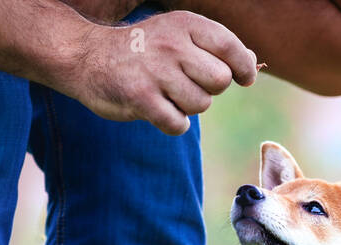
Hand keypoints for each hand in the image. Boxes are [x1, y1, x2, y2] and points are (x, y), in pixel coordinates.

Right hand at [47, 10, 257, 134]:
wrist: (88, 57)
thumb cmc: (143, 51)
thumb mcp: (177, 35)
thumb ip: (214, 47)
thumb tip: (252, 64)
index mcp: (185, 24)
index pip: (232, 48)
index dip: (244, 68)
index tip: (244, 78)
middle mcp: (173, 44)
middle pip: (220, 81)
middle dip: (209, 89)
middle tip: (186, 83)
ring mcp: (156, 71)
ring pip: (201, 105)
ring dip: (187, 107)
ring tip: (166, 93)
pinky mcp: (140, 98)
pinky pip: (178, 124)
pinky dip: (172, 123)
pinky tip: (157, 109)